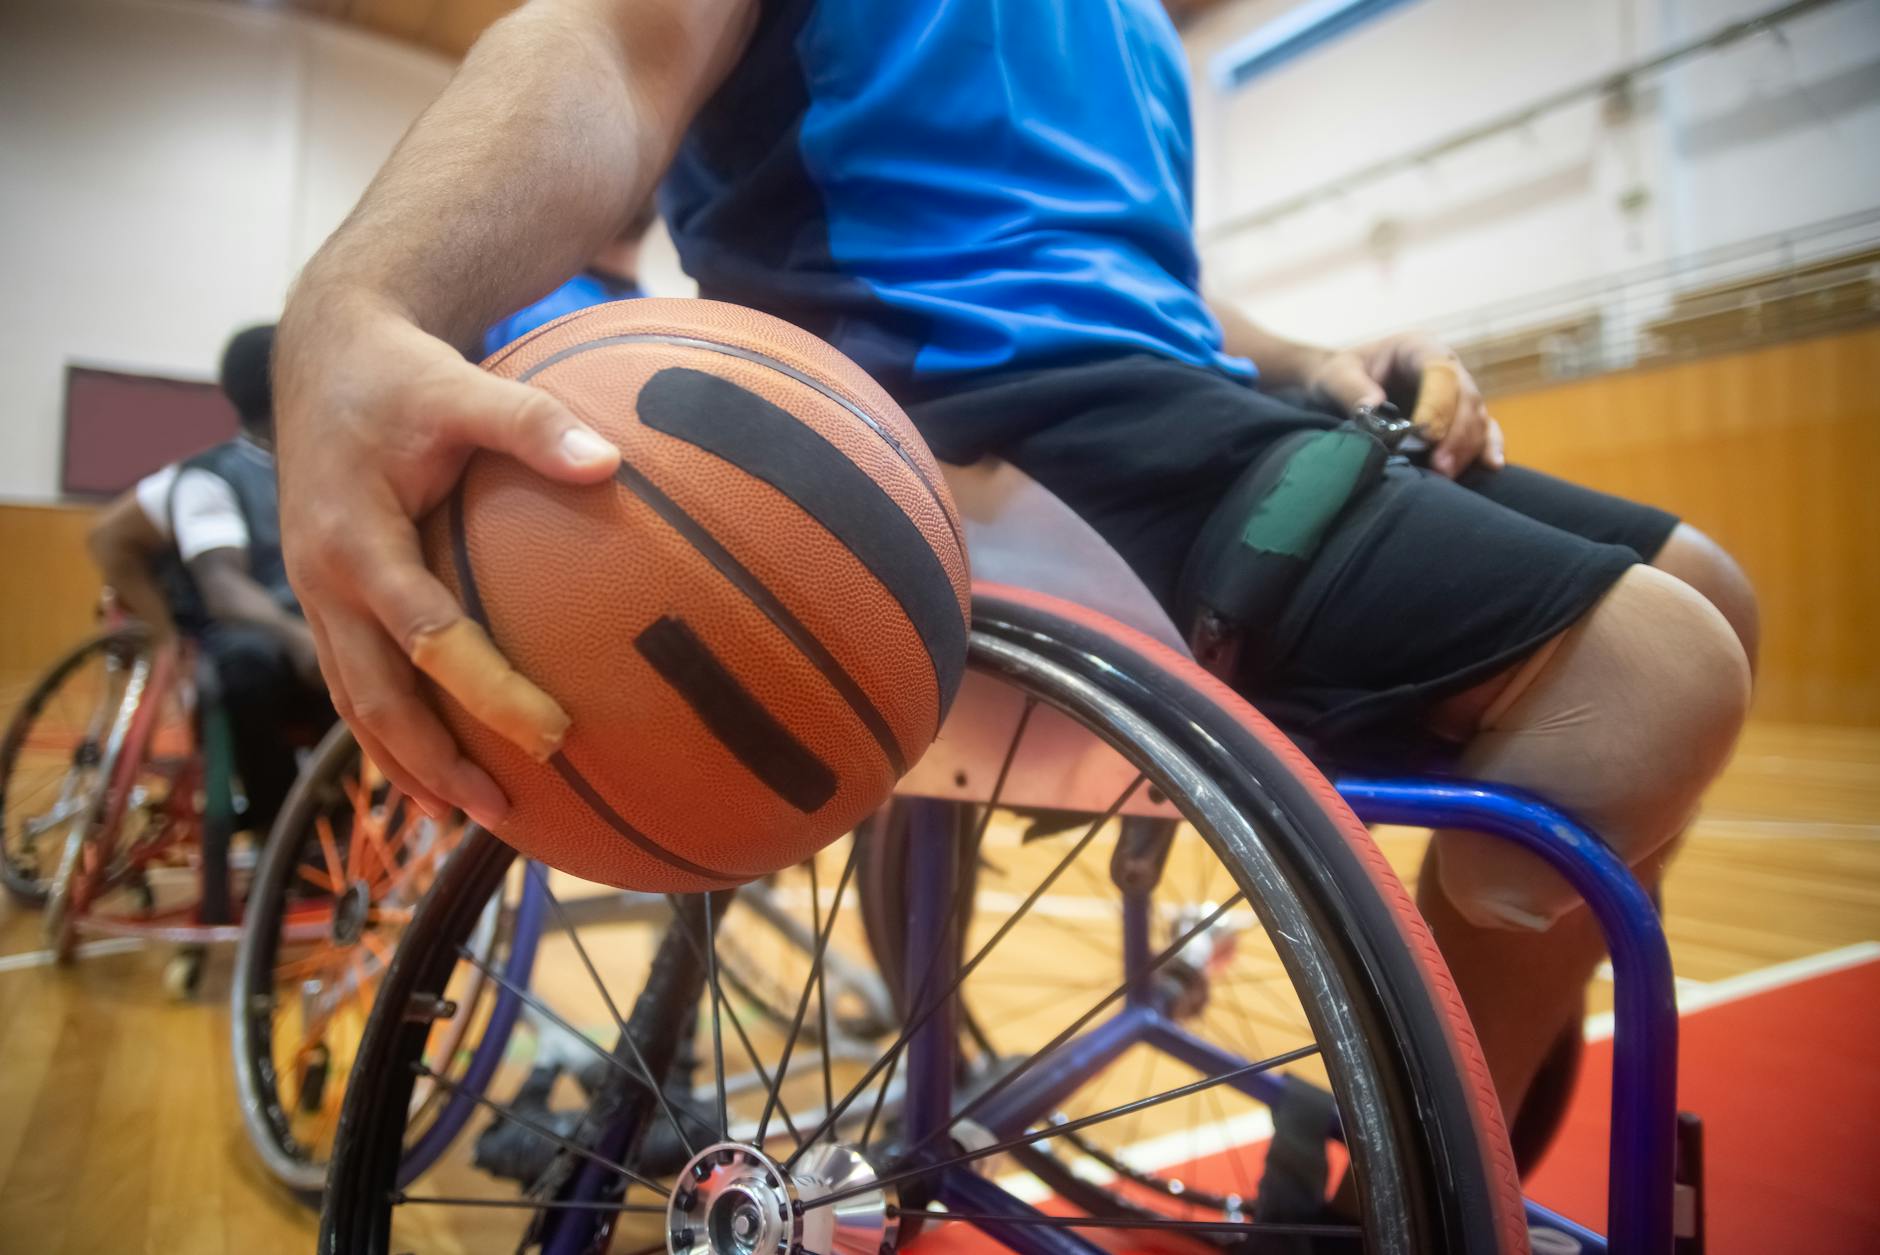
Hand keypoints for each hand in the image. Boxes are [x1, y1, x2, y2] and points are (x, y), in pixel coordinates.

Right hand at [275, 287, 620, 827]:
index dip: (485, 690)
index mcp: (356, 538)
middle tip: (504, 812)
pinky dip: (393, 731)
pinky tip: (441, 766)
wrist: (322, 357)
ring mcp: (316, 596)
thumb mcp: (461, 385)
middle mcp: (325, 580)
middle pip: (374, 698)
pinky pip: (354, 681)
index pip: (425, 636)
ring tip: (467, 818)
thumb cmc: (400, 375)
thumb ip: (531, 421)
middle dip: (435, 761)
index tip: (554, 732)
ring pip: (354, 704)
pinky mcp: (326, 600)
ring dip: (408, 765)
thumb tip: (610, 459)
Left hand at [1306, 333, 1503, 478]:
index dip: (1438, 403)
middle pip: (1465, 397)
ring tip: (1447, 475)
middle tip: (1440, 466)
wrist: (1342, 387)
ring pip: (1477, 417)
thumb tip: (1374, 406)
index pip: (1439, 372)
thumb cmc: (1339, 376)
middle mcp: (1446, 369)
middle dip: (1456, 433)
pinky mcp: (1458, 420)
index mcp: (1418, 349)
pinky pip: (1484, 431)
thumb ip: (1350, 388)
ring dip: (1467, 447)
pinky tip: (1492, 466)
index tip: (1424, 434)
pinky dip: (1489, 448)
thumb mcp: (1335, 376)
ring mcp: (1456, 395)